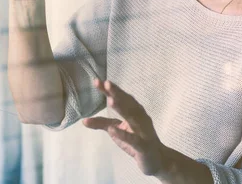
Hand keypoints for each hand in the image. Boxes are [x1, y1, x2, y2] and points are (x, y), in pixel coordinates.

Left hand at [82, 80, 212, 183]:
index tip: (97, 81)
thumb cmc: (136, 141)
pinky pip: (134, 139)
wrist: (157, 160)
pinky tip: (114, 130)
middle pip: (128, 103)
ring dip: (122, 108)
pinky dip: (124, 134)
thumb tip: (83, 120)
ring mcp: (143, 131)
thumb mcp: (116, 131)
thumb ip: (102, 124)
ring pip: (133, 117)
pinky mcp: (143, 145)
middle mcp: (140, 117)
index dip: (110, 90)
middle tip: (106, 82)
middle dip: (117, 93)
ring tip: (110, 100)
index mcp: (134, 111)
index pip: (121, 98)